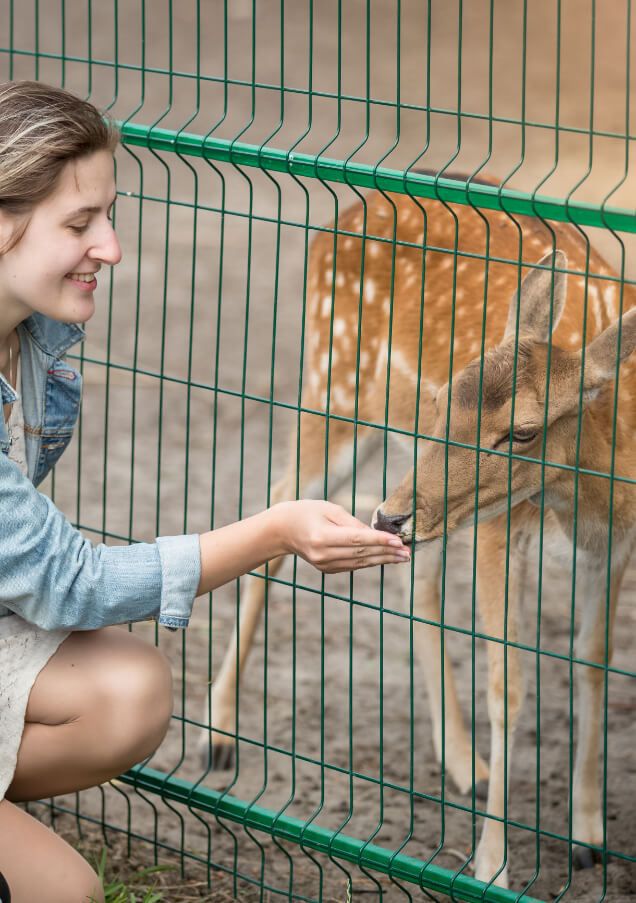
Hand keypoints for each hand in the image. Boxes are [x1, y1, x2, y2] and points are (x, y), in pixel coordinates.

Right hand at [273, 500, 410, 572]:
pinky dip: (370, 561)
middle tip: (408, 552)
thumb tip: (375, 534)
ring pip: (360, 563)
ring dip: (383, 560)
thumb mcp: (328, 509)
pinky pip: (353, 566)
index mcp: (322, 537)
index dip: (380, 541)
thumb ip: (352, 522)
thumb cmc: (306, 512)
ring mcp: (325, 565)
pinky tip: (385, 558)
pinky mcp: (327, 569)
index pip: (357, 540)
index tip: (398, 541)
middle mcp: (323, 555)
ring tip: (402, 557)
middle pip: (362, 554)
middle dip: (387, 553)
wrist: (281, 530)